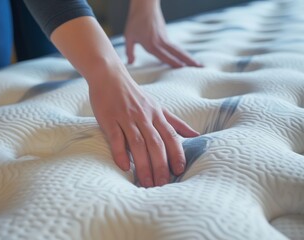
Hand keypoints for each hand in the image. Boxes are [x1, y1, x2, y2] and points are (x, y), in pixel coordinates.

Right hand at [49, 16, 198, 186]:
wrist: (110, 76)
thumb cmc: (135, 94)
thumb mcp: (158, 106)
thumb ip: (175, 122)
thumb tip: (196, 134)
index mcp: (156, 114)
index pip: (171, 136)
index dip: (177, 154)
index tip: (179, 171)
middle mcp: (144, 116)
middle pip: (156, 143)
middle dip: (161, 165)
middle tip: (162, 184)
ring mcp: (126, 117)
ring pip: (138, 143)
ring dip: (143, 164)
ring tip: (146, 182)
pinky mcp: (110, 119)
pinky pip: (116, 138)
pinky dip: (120, 153)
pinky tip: (124, 167)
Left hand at [124, 0, 201, 67]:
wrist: (144, 6)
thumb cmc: (135, 21)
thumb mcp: (128, 37)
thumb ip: (129, 51)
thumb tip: (130, 63)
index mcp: (151, 44)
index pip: (164, 55)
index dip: (173, 62)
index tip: (183, 68)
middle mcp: (161, 42)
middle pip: (177, 53)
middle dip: (188, 61)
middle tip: (200, 67)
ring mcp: (165, 38)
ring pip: (178, 50)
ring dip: (189, 57)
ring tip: (198, 65)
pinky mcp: (166, 35)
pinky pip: (175, 47)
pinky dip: (182, 54)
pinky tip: (187, 60)